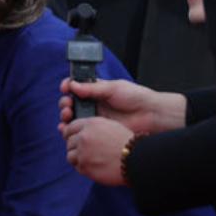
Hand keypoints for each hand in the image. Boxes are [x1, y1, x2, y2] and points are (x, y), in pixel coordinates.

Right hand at [59, 78, 186, 134]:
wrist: (149, 115)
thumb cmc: (135, 97)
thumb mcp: (112, 88)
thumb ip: (91, 88)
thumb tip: (72, 85)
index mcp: (96, 90)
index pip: (76, 87)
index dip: (68, 87)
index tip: (65, 88)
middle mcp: (94, 103)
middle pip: (71, 103)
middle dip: (65, 103)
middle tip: (68, 105)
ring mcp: (95, 117)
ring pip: (73, 117)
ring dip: (65, 116)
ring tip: (67, 115)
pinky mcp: (97, 130)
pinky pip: (80, 130)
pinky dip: (70, 129)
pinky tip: (66, 128)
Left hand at [61, 116, 133, 185]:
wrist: (136, 160)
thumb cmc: (127, 144)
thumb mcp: (111, 127)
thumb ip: (93, 128)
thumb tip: (79, 133)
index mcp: (91, 124)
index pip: (71, 127)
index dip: (71, 133)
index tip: (74, 138)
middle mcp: (84, 136)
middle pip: (69, 141)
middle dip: (75, 147)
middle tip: (85, 152)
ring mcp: (83, 152)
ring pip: (70, 155)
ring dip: (78, 158)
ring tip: (90, 160)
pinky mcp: (84, 166)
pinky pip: (77, 167)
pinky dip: (83, 168)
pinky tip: (94, 167)